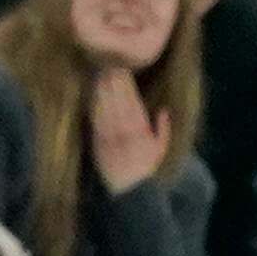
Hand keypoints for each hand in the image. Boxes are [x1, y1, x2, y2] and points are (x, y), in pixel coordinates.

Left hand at [88, 69, 169, 193]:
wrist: (128, 191)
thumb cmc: (145, 169)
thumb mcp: (160, 151)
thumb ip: (163, 130)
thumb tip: (163, 111)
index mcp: (141, 133)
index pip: (133, 103)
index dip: (127, 86)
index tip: (124, 70)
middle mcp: (125, 133)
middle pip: (118, 103)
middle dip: (113, 83)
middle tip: (109, 64)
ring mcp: (110, 138)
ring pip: (105, 110)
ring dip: (102, 91)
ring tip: (100, 74)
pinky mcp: (98, 144)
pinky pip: (96, 122)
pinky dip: (94, 107)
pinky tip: (93, 94)